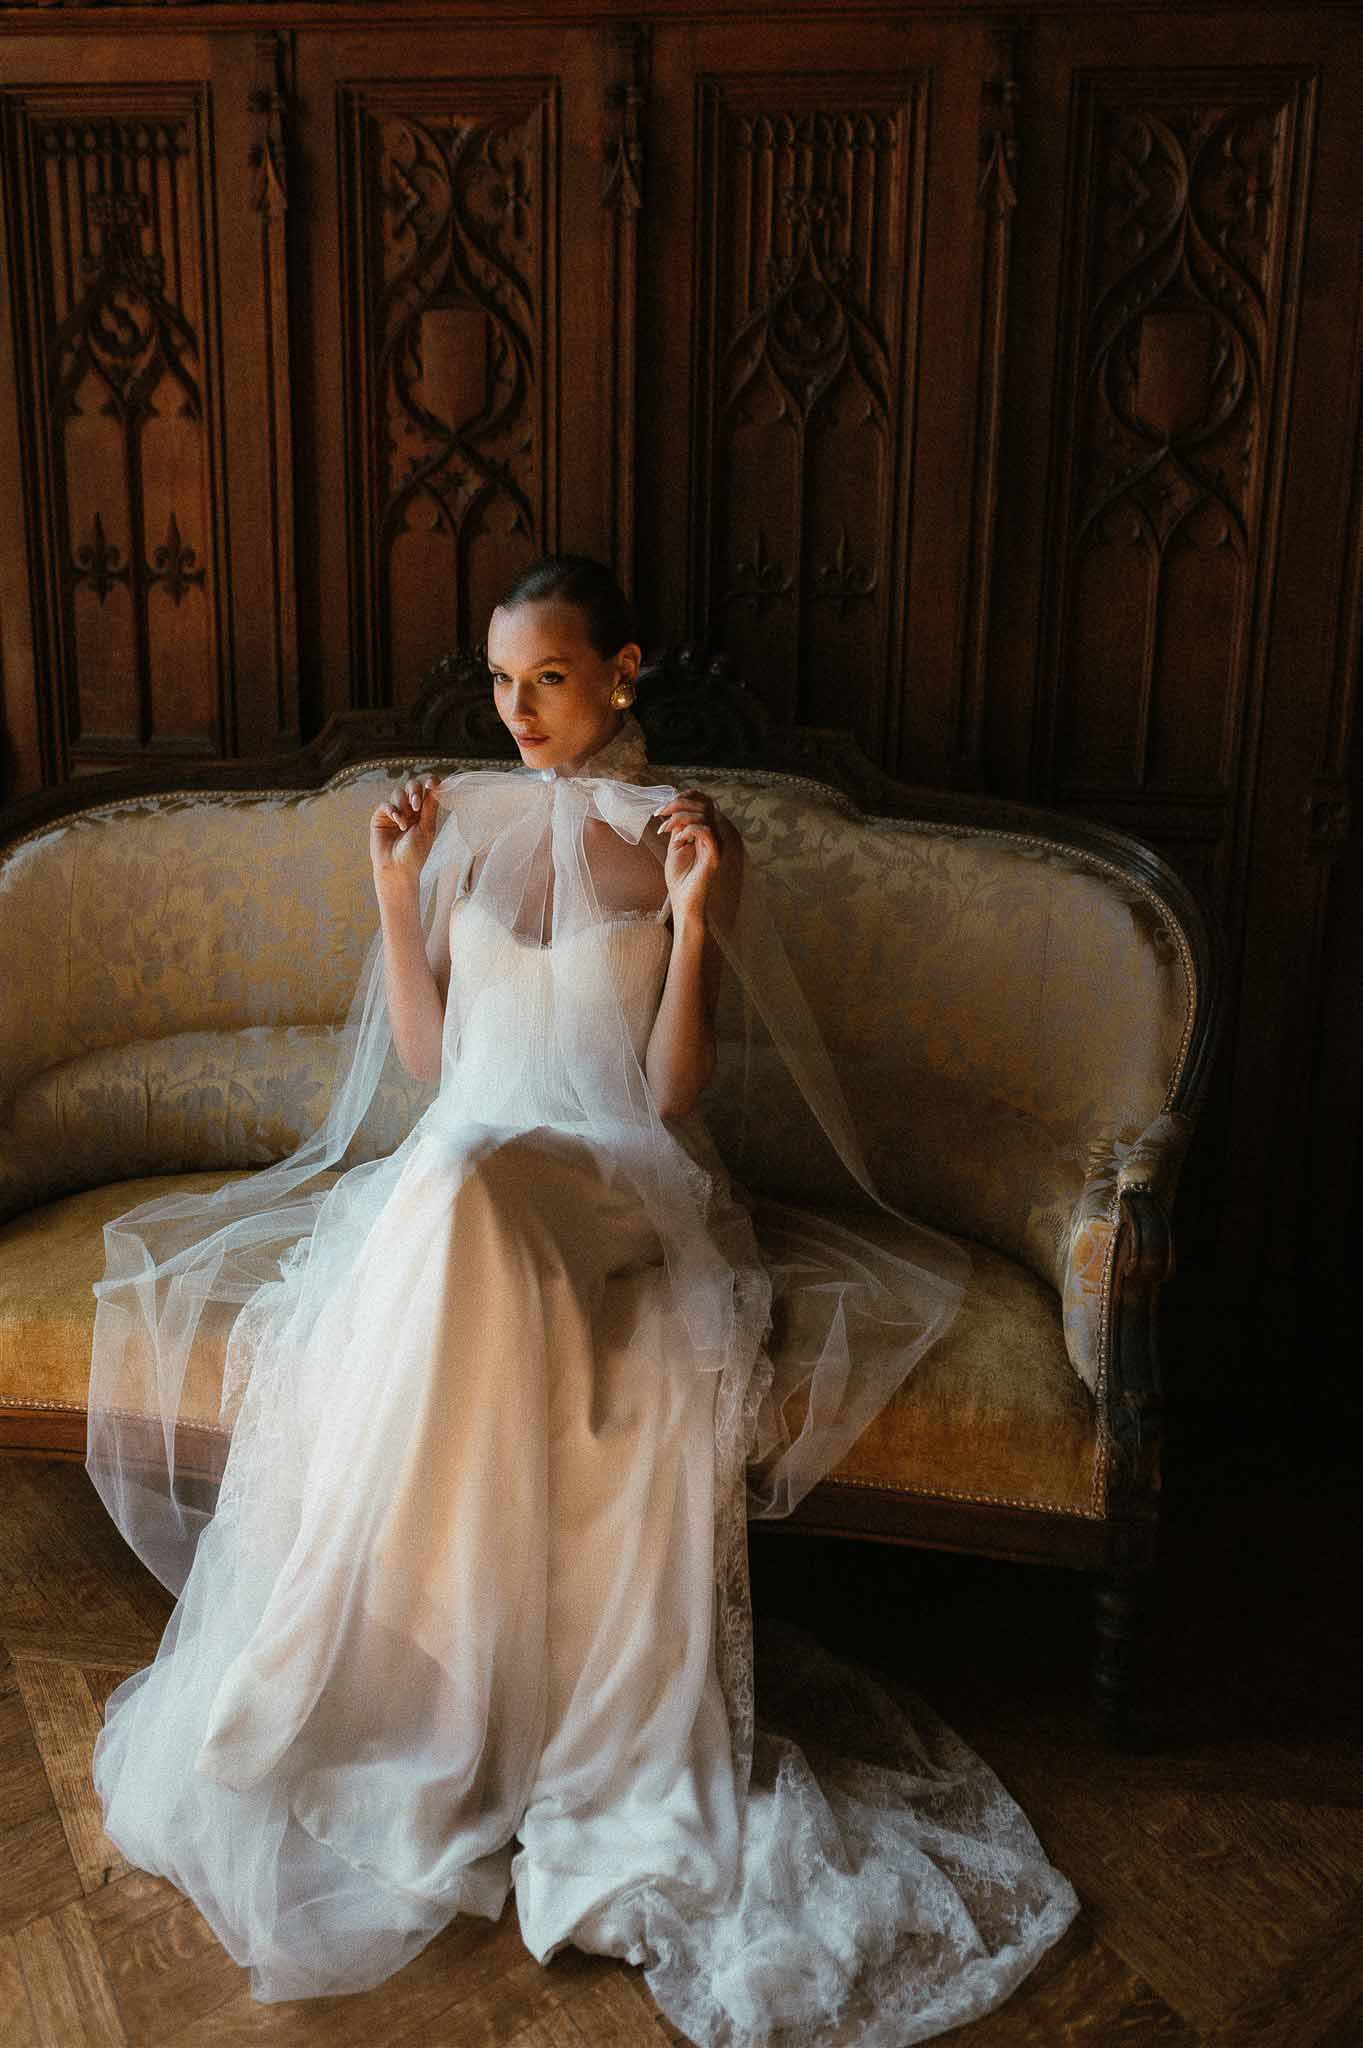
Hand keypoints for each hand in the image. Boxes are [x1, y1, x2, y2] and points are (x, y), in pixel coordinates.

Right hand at [370, 773, 438, 881]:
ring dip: (403, 806)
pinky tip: (398, 822)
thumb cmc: (415, 853)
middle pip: (412, 785)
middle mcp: (409, 809)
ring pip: (398, 793)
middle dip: (414, 791)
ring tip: (405, 825)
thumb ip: (430, 806)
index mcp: (424, 811)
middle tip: (416, 806)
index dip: (430, 781)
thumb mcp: (427, 828)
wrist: (398, 869)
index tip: (432, 783)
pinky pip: (386, 804)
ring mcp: (394, 812)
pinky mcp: (380, 817)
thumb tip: (437, 785)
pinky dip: (393, 811)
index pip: (427, 789)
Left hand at [653, 788, 723, 923]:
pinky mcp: (715, 855)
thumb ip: (678, 827)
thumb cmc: (680, 877)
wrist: (683, 901)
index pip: (704, 801)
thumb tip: (673, 809)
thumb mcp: (675, 845)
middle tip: (659, 813)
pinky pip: (706, 831)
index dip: (686, 796)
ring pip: (704, 815)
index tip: (663, 806)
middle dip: (678, 804)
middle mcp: (714, 835)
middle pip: (704, 803)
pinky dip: (689, 830)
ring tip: (664, 830)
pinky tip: (678, 841)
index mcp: (706, 830)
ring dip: (679, 818)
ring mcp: (716, 844)